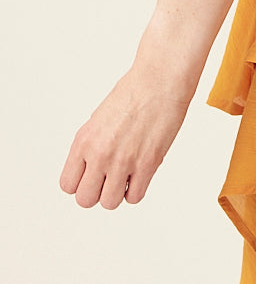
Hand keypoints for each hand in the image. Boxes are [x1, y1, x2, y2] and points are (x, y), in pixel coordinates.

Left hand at [59, 64, 191, 209]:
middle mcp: (100, 154)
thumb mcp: (98, 120)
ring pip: (109, 203)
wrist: (160, 81)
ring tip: (126, 175)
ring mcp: (123, 161)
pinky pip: (134, 197)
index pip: (68, 185)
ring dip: (117, 192)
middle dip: (97, 192)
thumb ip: (91, 147)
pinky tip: (140, 173)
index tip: (92, 176)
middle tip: (109, 178)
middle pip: (85, 200)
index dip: (81, 183)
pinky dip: (137, 190)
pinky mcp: (147, 164)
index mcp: (84, 141)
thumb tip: (91, 171)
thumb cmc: (133, 93)